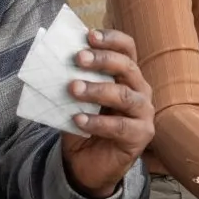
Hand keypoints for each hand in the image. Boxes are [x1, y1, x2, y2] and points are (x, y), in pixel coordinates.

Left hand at [60, 29, 154, 197]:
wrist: (85, 164)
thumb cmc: (83, 124)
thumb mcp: (75, 98)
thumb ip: (72, 79)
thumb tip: (54, 60)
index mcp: (126, 75)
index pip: (127, 48)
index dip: (111, 39)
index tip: (88, 35)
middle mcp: (140, 89)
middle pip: (127, 67)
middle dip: (102, 60)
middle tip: (78, 58)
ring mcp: (144, 113)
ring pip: (125, 96)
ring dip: (98, 90)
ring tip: (73, 89)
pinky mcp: (141, 136)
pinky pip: (120, 127)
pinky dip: (98, 122)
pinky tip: (78, 119)